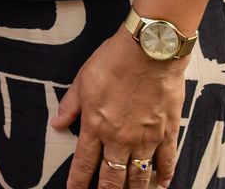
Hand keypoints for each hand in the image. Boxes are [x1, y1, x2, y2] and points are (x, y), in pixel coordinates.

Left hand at [51, 28, 185, 188]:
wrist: (150, 49)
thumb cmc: (115, 59)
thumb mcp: (83, 79)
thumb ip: (70, 105)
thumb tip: (57, 124)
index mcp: (96, 126)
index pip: (84, 164)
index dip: (78, 183)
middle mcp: (120, 138)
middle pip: (112, 177)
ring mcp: (145, 137)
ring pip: (139, 175)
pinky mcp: (167, 131)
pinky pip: (166, 161)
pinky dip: (164, 175)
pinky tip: (161, 184)